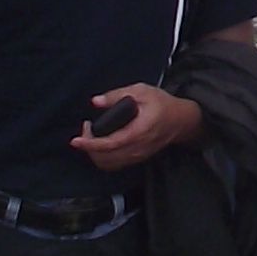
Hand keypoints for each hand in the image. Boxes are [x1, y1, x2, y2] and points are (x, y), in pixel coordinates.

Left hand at [72, 84, 201, 173]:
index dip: (90, 144)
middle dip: (89, 146)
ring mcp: (137, 156)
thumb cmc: (162, 104)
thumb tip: (96, 101)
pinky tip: (100, 143)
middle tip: (86, 128)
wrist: (180, 120)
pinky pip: (114, 164)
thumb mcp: (141, 91)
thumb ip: (117, 95)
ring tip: (91, 135)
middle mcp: (137, 148)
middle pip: (105, 158)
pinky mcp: (136, 158)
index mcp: (138, 131)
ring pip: (108, 164)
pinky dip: (102, 157)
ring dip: (94, 153)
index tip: (76, 140)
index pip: (110, 144)